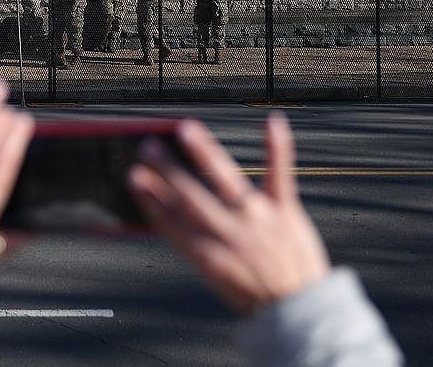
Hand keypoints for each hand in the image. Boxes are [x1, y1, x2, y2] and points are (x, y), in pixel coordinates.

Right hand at [129, 114, 329, 315]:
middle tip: (148, 147)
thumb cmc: (251, 291)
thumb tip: (166, 206)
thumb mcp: (213, 274)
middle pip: (190, 196)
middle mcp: (229, 234)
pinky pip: (280, 174)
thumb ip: (191, 239)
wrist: (298, 309)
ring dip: (203, 152)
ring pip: (226, 179)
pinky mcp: (285, 211)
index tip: (133, 176)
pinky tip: (272, 122)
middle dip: (167, 170)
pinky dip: (277, 146)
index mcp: (206, 255)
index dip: (149, 198)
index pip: (170, 220)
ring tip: (185, 129)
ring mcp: (257, 219)